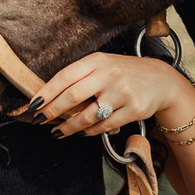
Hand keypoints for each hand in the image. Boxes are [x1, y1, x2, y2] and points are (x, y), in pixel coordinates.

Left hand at [32, 52, 194, 138]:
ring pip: (88, 116)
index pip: (65, 76)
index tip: (34, 104)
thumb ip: (80, 77)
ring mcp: (122, 93)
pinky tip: (82, 132)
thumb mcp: (103, 65)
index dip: (47, 92)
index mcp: (97, 61)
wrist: (161, 80)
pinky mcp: (133, 110)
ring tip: (57, 132)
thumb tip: (49, 97)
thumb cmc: (124, 73)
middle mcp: (109, 75)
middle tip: (40, 120)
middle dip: (52, 111)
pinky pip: (104, 126)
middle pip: (73, 96)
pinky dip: (89, 131)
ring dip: (69, 127)